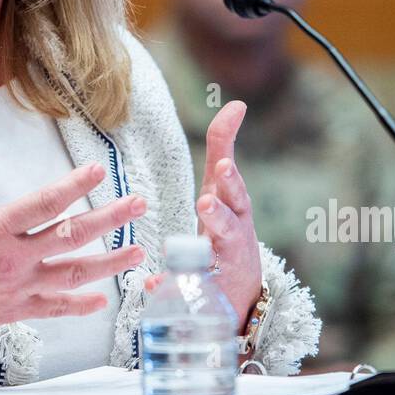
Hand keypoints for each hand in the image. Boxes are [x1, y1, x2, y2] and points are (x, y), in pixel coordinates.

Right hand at [0, 131, 147, 392]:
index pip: (42, 204)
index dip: (73, 185)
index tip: (97, 170)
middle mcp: (12, 259)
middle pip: (70, 236)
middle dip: (109, 219)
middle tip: (137, 204)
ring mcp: (17, 288)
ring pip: (72, 274)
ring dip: (109, 263)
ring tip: (138, 252)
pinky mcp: (14, 311)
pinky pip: (54, 308)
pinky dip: (80, 305)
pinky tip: (102, 299)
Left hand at [143, 100, 263, 336]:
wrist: (241, 287)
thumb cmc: (228, 223)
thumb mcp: (224, 185)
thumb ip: (224, 146)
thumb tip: (237, 105)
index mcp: (234, 208)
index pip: (234, 190)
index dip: (228, 178)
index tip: (222, 167)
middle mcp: (233, 235)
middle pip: (230, 224)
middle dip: (219, 213)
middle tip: (206, 202)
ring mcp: (220, 264)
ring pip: (211, 259)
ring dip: (197, 251)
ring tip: (184, 250)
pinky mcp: (204, 289)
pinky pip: (186, 288)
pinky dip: (170, 285)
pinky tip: (153, 283)